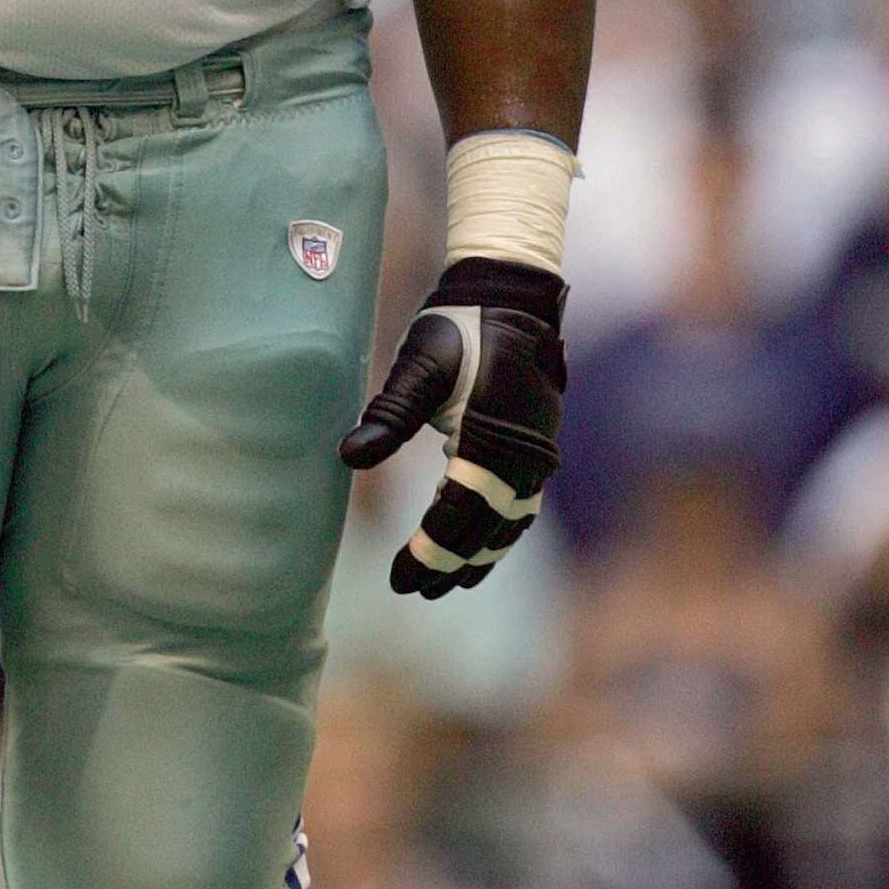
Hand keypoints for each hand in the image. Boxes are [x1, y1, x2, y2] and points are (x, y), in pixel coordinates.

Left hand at [341, 257, 565, 596]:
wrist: (512, 299)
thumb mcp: (418, 368)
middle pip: (484, 531)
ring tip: (452, 582)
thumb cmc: (460, 329)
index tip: (401, 578)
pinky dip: (502, 530)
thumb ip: (389, 415)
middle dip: (451, 564)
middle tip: (415, 590)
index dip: (428, 553)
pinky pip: (522, 505)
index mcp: (490, 441)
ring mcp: (537, 455)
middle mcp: (522, 457)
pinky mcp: (539, 447)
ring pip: (510, 523)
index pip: (456, 516)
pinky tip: (484, 543)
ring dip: (481, 555)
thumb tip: (349, 456)